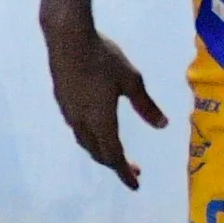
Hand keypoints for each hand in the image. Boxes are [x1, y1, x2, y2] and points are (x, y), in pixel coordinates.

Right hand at [39, 8, 165, 188]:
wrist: (67, 38)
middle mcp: (81, 122)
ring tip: (113, 150)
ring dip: (100, 150)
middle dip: (114, 163)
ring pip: (84, 141)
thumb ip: (145, 105)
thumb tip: (162, 125)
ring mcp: (68, 111)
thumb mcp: (131, 80)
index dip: (125, 172)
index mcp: (101, 121)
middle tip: (133, 167)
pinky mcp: (61, 100)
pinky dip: (90, 136)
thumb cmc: (103, 57)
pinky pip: (77, 128)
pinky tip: (95, 125)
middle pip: (97, 152)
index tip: (136, 184)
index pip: (114, 155)